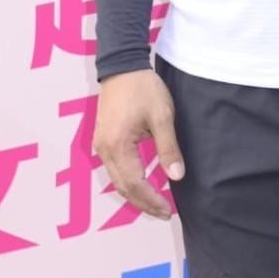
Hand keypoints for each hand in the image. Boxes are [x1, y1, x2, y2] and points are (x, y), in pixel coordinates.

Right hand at [91, 67, 185, 220]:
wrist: (122, 65)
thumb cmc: (143, 88)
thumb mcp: (162, 116)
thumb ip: (168, 148)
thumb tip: (177, 176)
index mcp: (118, 146)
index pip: (135, 184)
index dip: (151, 200)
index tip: (168, 209)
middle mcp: (105, 150)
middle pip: (123, 187)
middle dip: (143, 203)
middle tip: (164, 212)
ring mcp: (101, 145)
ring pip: (117, 180)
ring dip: (135, 194)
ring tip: (155, 202)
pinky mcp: (103, 139)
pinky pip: (114, 168)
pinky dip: (128, 181)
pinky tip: (142, 183)